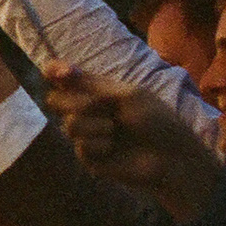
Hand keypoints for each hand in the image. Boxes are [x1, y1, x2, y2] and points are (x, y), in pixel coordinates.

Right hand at [41, 63, 225, 221]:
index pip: (64, 79)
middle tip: (100, 106)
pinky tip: (114, 148)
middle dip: (76, 102)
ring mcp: (86, 134)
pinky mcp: (88, 156)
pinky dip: (99, 144)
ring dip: (94, 125)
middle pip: (55, 100)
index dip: (55, 72)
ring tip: (115, 131)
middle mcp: (87, 111)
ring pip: (69, 124)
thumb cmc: (156, 121)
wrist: (170, 156)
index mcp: (97, 92)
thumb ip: (92, 84)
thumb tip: (60, 69)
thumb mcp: (126, 95)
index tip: (62, 73)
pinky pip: (80, 145)